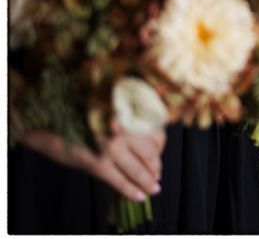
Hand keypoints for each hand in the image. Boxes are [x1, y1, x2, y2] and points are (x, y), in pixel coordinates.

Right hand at [20, 124, 164, 200]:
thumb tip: (146, 143)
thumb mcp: (110, 112)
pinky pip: (120, 181)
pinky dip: (131, 191)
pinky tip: (138, 196)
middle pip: (151, 154)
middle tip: (157, 176)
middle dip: (156, 168)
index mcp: (129, 115)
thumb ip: (128, 124)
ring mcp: (111, 147)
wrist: (48, 123)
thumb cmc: (78, 115)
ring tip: (152, 188)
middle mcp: (124, 129)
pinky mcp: (97, 163)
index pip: (156, 134)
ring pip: (139, 169)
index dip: (160, 149)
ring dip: (148, 182)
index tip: (159, 156)